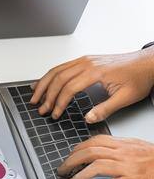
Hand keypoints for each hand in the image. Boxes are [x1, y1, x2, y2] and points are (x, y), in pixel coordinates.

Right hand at [31, 49, 153, 121]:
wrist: (147, 63)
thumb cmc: (138, 77)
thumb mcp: (126, 97)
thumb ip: (105, 109)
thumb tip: (88, 118)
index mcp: (96, 72)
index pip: (69, 88)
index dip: (59, 102)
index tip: (55, 113)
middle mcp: (87, 64)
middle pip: (58, 78)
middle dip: (47, 95)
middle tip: (40, 108)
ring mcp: (84, 60)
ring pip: (57, 70)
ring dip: (44, 83)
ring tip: (34, 96)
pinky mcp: (85, 60)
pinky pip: (62, 66)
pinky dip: (50, 75)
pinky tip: (44, 81)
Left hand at [58, 135, 153, 178]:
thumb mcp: (140, 148)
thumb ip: (122, 148)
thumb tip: (104, 150)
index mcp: (125, 144)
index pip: (95, 141)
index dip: (78, 148)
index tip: (70, 155)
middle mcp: (124, 153)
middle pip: (91, 152)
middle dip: (71, 161)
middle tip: (62, 170)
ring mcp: (129, 167)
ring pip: (97, 167)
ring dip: (79, 176)